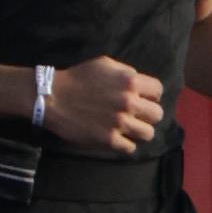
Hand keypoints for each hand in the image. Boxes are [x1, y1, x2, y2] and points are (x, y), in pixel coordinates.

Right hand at [41, 52, 166, 158]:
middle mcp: (129, 102)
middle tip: (136, 114)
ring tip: (129, 128)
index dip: (150, 95)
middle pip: (157, 114)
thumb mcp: (105, 64)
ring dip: (139, 131)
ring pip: (148, 134)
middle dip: (147, 114)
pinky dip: (125, 144)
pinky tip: (117, 137)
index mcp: (130, 81)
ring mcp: (120, 123)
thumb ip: (126, 72)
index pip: (158, 91)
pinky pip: (131, 148)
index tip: (142, 98)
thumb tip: (140, 82)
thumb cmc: (78, 78)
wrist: (53, 97)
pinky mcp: (109, 139)